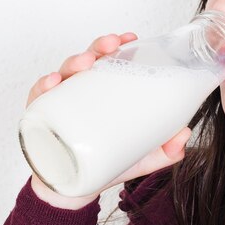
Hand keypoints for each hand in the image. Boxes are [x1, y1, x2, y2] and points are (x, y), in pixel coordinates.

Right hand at [27, 33, 192, 207]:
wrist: (77, 187)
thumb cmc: (110, 162)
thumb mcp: (145, 157)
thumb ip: (168, 150)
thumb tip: (185, 135)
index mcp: (106, 92)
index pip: (112, 61)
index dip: (119, 45)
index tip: (130, 37)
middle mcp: (83, 91)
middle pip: (89, 59)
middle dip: (99, 47)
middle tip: (111, 46)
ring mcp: (61, 102)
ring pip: (65, 73)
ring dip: (74, 62)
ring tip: (84, 63)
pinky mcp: (42, 118)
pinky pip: (39, 98)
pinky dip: (43, 86)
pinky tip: (52, 83)